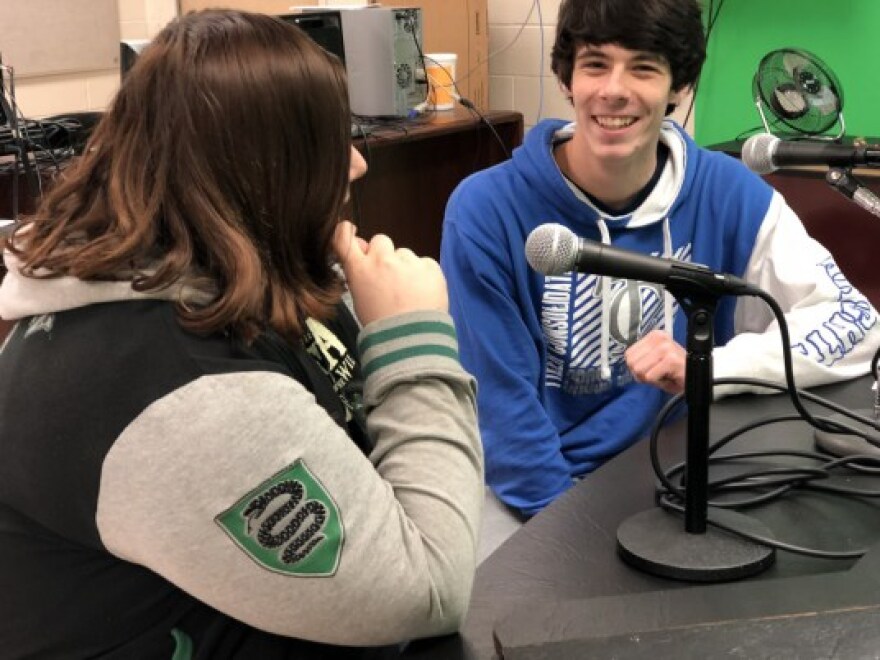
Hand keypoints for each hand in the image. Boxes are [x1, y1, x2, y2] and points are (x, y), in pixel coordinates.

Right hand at [333, 221, 447, 325]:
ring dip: (406, 267)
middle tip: (390, 277)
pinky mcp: (431, 267)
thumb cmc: (381, 326)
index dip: (346, 232)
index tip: (350, 231)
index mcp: (360, 269)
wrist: (410, 341)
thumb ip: (360, 273)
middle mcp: (382, 259)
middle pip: (381, 241)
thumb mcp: (360, 300)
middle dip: (384, 254)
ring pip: (405, 254)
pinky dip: (425, 275)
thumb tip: (360, 251)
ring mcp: (408, 262)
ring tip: (410, 293)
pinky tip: (423, 294)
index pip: (344, 238)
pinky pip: (425, 263)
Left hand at [624, 330, 685, 394]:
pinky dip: (657, 382)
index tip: (652, 369)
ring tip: (663, 375)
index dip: (637, 367)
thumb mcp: (654, 362)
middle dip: (642, 374)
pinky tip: (668, 378)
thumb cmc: (674, 372)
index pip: (628, 355)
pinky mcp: (671, 359)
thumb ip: (640, 360)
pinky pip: (650, 376)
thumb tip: (629, 364)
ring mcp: (665, 347)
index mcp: (654, 336)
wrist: (697, 378)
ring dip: (649, 378)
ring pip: (639, 369)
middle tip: (657, 374)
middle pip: (632, 362)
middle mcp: (659, 338)